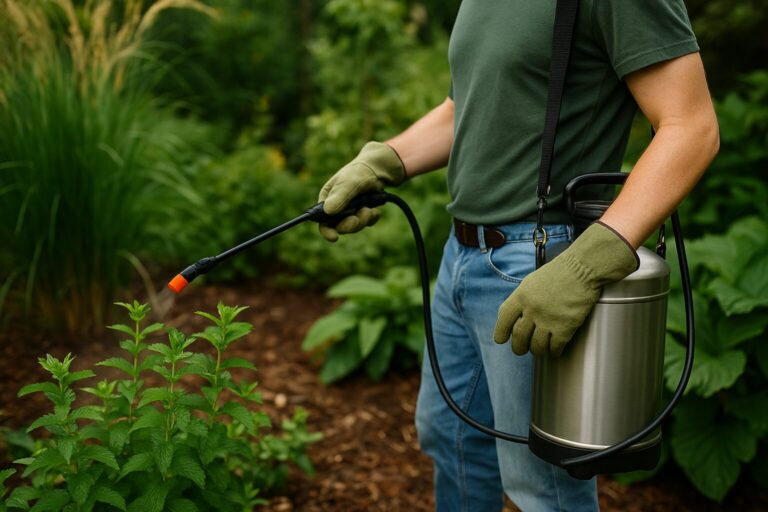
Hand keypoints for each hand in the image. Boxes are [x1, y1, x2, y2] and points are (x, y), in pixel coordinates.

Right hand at [318, 142, 404, 241]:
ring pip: (355, 226)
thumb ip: (340, 196)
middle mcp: (336, 208)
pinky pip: (367, 223)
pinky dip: (372, 217)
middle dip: (351, 224)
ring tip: (368, 208)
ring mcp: (350, 212)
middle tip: (359, 216)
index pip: (322, 221)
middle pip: (339, 227)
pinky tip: (374, 208)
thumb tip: (328, 211)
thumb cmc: (358, 172)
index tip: (334, 237)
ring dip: (363, 219)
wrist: (378, 169)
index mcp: (327, 200)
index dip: (326, 231)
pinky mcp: (362, 213)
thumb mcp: (349, 182)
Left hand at [493, 222, 638, 355]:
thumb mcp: (532, 282)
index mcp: (521, 296)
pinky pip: (555, 347)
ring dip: (537, 351)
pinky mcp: (565, 327)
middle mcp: (531, 309)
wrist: (582, 268)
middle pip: (519, 337)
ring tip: (540, 350)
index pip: (504, 318)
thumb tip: (518, 315)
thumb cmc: (559, 272)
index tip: (501, 340)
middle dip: (519, 347)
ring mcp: (547, 320)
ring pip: (536, 346)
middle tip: (521, 350)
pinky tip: (556, 350)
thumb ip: (522, 298)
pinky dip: (554, 351)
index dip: (500, 332)